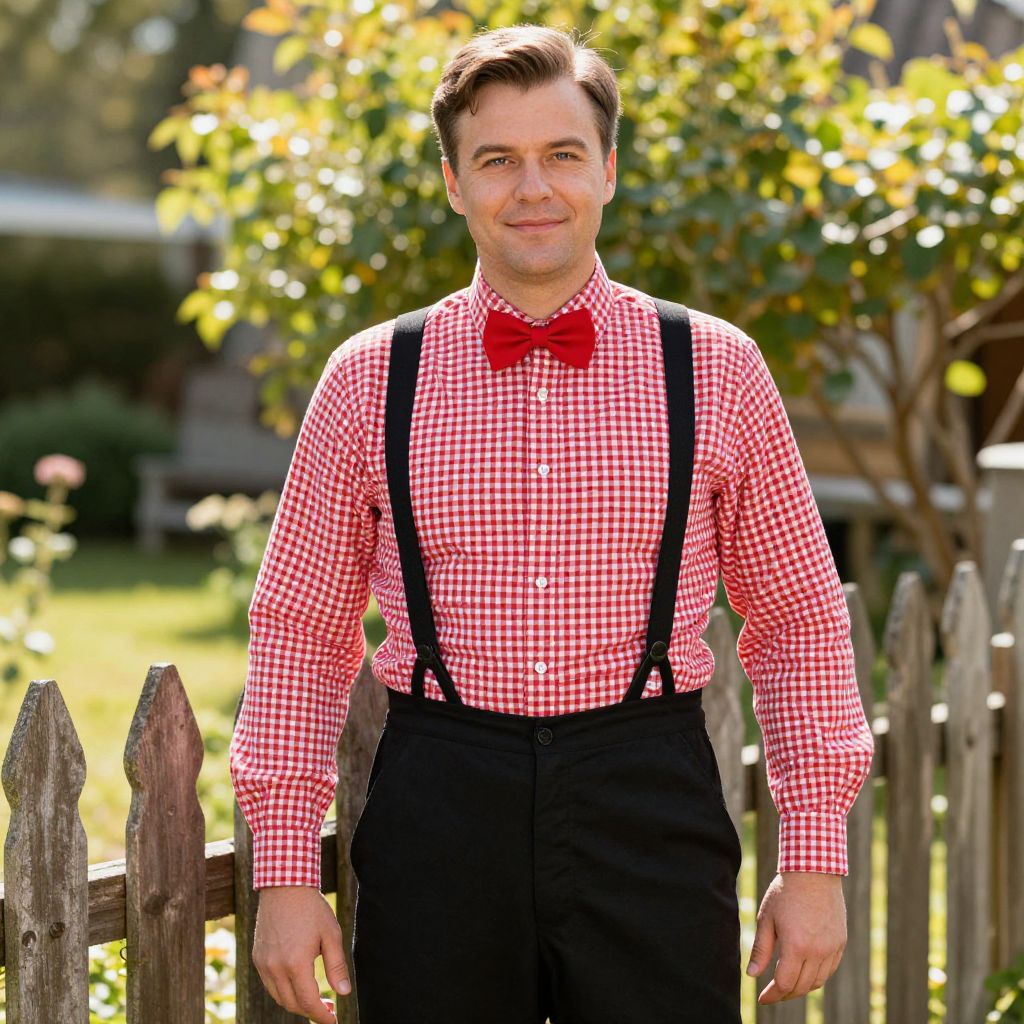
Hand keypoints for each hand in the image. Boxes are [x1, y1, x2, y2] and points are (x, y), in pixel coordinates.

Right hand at [252, 885, 351, 1022]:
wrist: (284, 885)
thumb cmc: (311, 908)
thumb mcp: (331, 934)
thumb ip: (337, 966)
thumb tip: (343, 993)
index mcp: (296, 963)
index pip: (308, 1002)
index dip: (322, 1015)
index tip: (333, 1020)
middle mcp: (275, 968)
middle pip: (292, 1004)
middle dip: (310, 1011)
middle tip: (328, 1008)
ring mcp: (263, 963)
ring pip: (279, 997)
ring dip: (296, 1003)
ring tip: (314, 998)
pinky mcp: (257, 957)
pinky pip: (270, 984)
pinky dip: (283, 991)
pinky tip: (297, 983)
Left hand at [746, 871, 846, 1003]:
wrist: (813, 871)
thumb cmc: (785, 892)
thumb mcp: (766, 918)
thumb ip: (760, 950)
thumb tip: (752, 975)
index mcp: (796, 946)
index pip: (784, 983)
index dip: (772, 995)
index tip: (761, 998)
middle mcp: (817, 951)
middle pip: (802, 986)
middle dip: (785, 994)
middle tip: (772, 993)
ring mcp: (832, 948)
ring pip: (817, 981)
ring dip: (802, 987)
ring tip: (787, 984)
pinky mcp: (840, 942)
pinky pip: (829, 969)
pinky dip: (817, 976)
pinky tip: (805, 972)